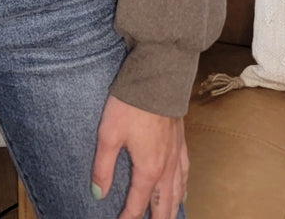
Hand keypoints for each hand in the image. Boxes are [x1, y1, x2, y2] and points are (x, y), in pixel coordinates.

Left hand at [92, 95, 187, 218]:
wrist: (157, 79)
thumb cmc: (130, 105)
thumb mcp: (109, 134)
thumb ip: (103, 167)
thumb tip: (98, 193)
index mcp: (148, 169)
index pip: (138, 204)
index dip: (128, 218)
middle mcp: (166, 168)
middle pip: (163, 205)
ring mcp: (177, 155)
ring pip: (178, 192)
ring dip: (171, 209)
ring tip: (166, 218)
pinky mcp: (181, 141)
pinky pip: (186, 173)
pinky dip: (183, 188)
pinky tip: (182, 190)